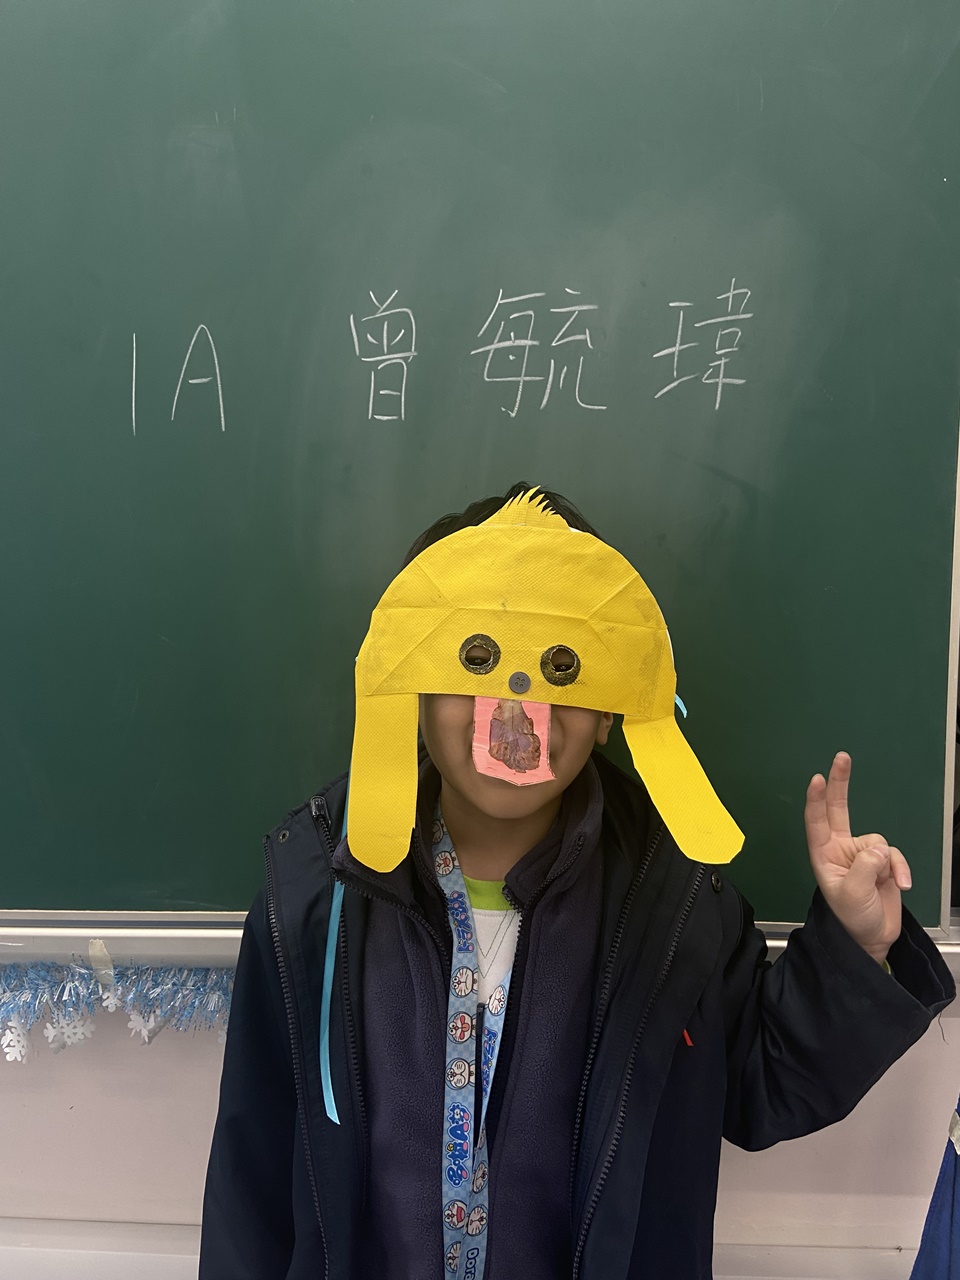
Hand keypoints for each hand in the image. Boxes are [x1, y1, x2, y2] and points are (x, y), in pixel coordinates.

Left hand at [804, 752, 910, 963]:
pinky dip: (900, 869)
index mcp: (823, 854)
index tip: (817, 778)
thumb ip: (864, 868)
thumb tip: (879, 849)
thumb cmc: (851, 918)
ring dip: (887, 863)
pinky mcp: (883, 862)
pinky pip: (894, 856)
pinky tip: (902, 886)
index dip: (816, 800)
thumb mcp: (851, 894)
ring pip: (879, 841)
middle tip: (841, 757)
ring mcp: (863, 854)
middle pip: (839, 809)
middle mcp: (841, 849)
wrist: (872, 938)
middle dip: (840, 783)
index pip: (817, 821)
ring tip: (886, 885)